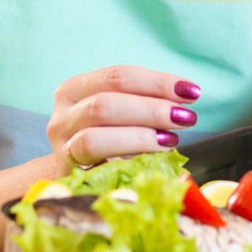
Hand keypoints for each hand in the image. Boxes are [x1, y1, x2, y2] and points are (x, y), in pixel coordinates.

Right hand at [46, 65, 200, 165]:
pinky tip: (154, 157)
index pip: (117, 76)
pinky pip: (94, 168)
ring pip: (94, 137)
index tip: (190, 91)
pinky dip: (126, 159)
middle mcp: (62, 115)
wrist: (78, 175)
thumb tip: (185, 100)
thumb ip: (144, 103)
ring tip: (172, 138)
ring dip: (139, 136)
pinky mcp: (66, 174)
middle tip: (185, 117)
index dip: (156, 82)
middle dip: (151, 110)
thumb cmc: (108, 138)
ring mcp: (60, 147)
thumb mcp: (121, 113)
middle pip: (105, 105)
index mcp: (74, 89)